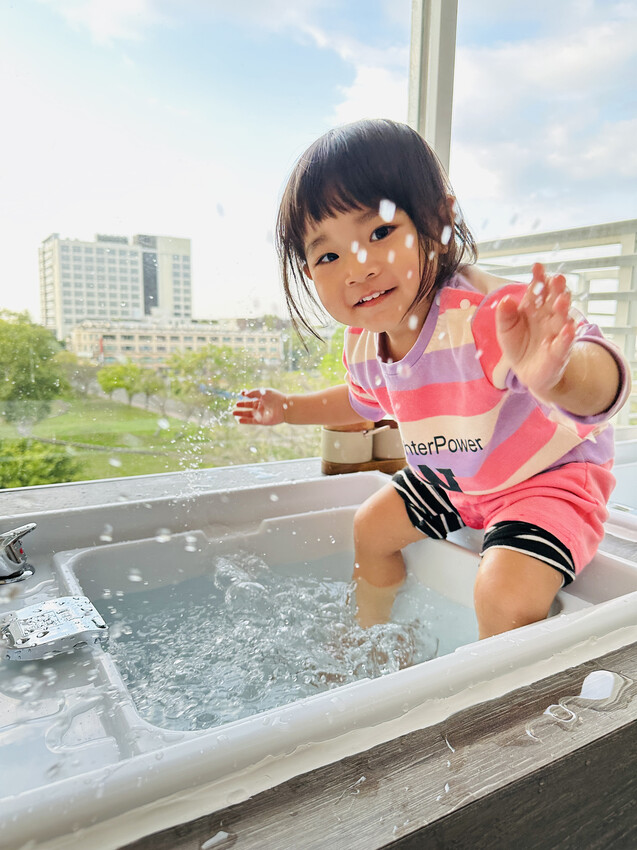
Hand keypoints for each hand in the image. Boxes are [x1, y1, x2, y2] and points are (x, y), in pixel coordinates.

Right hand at [232, 388, 286, 425]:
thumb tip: (244, 394)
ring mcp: (261, 414)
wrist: (284, 407)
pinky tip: (239, 420)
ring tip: (233, 413)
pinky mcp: (261, 421)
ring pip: (248, 414)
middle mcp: (260, 407)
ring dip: (241, 414)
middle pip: (249, 407)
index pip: (251, 398)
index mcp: (262, 399)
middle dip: (241, 406)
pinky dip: (245, 421)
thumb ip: (253, 393)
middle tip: (235, 406)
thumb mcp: (263, 392)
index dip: (246, 396)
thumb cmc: (275, 397)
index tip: (241, 394)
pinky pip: (251, 421)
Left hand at [496, 263, 575, 401]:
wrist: (526, 371)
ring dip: (563, 309)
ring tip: (561, 299)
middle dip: (556, 289)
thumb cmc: (518, 345)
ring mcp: (556, 333)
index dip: (538, 278)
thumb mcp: (505, 329)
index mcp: (534, 308)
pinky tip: (568, 328)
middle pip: (554, 300)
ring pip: (562, 318)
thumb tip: (506, 300)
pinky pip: (564, 343)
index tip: (537, 266)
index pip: (537, 290)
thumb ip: (504, 315)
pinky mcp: (559, 352)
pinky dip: (567, 336)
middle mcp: (548, 317)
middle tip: (556, 278)